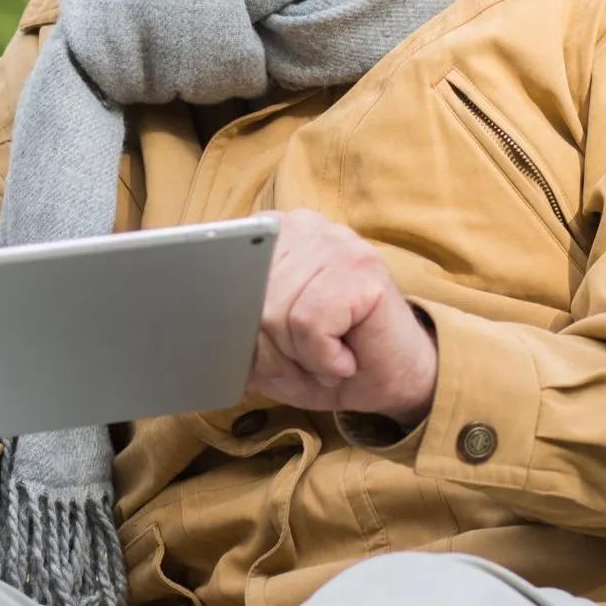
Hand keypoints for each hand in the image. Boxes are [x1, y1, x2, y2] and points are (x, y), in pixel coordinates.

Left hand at [246, 209, 438, 420]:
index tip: (256, 334)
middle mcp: (305, 227)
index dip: (236, 315)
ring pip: (276, 312)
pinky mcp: (360, 270)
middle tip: (309, 354)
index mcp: (278, 234)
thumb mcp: (270, 350)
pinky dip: (322, 356)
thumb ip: (237, 331)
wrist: (397, 379)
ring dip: (301, 353)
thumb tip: (208, 324)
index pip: (227, 269)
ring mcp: (337, 243)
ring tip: (328, 353)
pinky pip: (308, 322)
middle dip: (275, 345)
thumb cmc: (331, 359)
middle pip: (251, 297)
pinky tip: (344, 357)